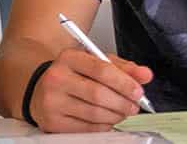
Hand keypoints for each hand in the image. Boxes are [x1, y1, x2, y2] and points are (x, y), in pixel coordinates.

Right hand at [28, 48, 152, 132]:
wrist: (41, 89)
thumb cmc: (73, 74)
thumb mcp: (96, 62)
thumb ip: (122, 67)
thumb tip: (145, 75)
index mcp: (69, 58)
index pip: (102, 69)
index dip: (124, 82)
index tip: (138, 90)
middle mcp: (57, 78)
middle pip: (98, 94)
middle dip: (122, 102)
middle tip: (134, 105)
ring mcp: (52, 102)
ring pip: (93, 113)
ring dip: (115, 115)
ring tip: (124, 112)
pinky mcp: (52, 122)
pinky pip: (86, 128)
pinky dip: (103, 126)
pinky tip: (109, 120)